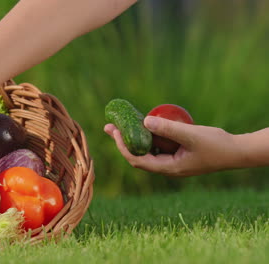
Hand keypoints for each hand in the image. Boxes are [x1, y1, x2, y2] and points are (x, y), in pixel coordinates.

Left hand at [104, 116, 241, 176]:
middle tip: (110, 126)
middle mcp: (167, 167)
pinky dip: (149, 137)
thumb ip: (168, 129)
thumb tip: (145, 121)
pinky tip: (145, 125)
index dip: (122, 147)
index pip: (137, 160)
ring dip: (134, 138)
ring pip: (147, 150)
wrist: (236, 151)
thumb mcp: (190, 135)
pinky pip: (158, 146)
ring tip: (122, 123)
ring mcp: (172, 161)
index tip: (114, 132)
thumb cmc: (215, 145)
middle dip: (123, 141)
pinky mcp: (177, 154)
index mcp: (168, 168)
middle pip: (138, 155)